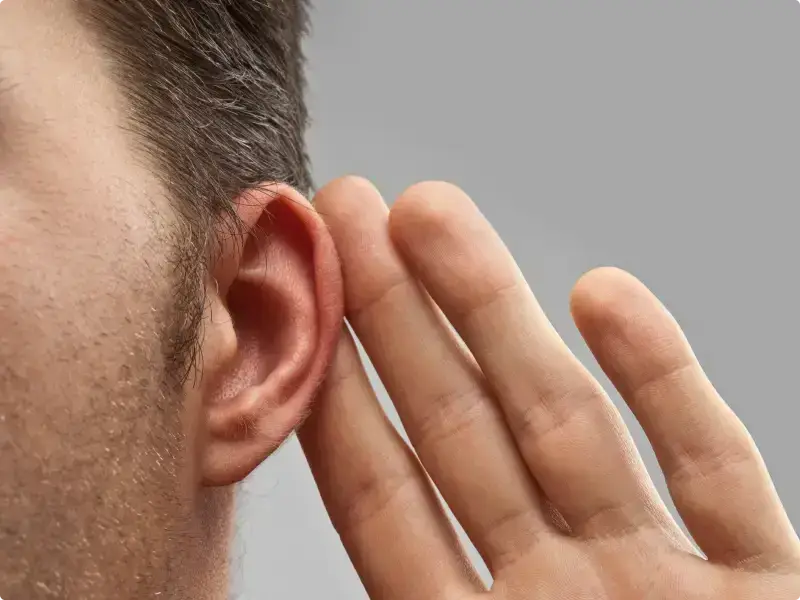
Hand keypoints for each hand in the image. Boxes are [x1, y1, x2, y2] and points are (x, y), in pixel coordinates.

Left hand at [298, 178, 799, 598]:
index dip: (334, 391)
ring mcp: (666, 589)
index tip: (295, 296)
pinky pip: (713, 464)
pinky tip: (606, 293)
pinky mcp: (770, 590)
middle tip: (350, 208)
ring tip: (434, 212)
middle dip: (400, 318)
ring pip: (567, 423)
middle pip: (460, 432)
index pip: (383, 498)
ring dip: (500, 315)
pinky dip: (664, 377)